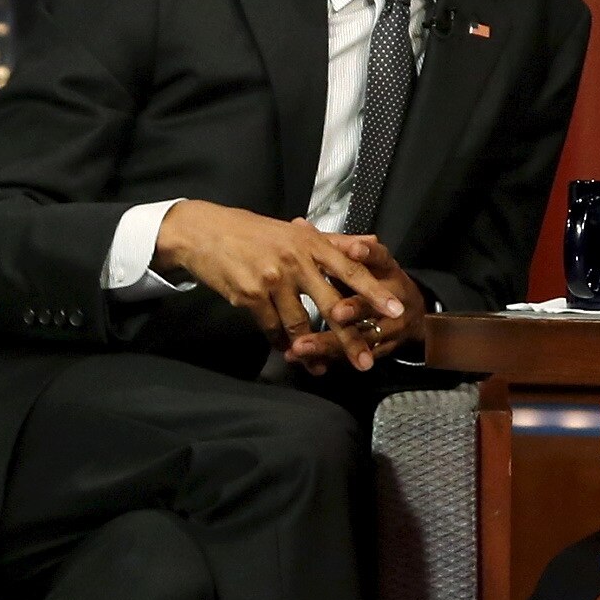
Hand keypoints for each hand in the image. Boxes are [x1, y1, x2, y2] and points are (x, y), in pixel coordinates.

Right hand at [155, 202, 404, 356]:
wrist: (204, 233)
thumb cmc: (253, 232)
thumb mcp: (294, 232)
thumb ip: (333, 243)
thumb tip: (369, 245)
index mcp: (311, 243)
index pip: (351, 270)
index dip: (374, 292)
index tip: (395, 311)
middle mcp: (296, 261)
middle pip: (331, 305)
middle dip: (350, 337)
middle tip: (365, 362)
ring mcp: (273, 279)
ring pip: (299, 324)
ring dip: (311, 349)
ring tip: (319, 367)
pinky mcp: (250, 296)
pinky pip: (272, 328)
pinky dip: (281, 342)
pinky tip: (287, 351)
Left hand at [284, 233, 426, 373]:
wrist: (413, 315)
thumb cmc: (379, 281)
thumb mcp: (363, 260)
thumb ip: (333, 245)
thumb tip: (300, 225)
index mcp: (386, 271)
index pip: (380, 258)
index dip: (368, 253)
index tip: (355, 249)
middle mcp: (392, 300)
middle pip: (371, 304)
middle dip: (353, 309)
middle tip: (335, 312)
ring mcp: (388, 328)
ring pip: (359, 336)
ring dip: (328, 343)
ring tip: (300, 346)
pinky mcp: (379, 350)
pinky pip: (351, 356)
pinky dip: (326, 358)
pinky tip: (302, 359)